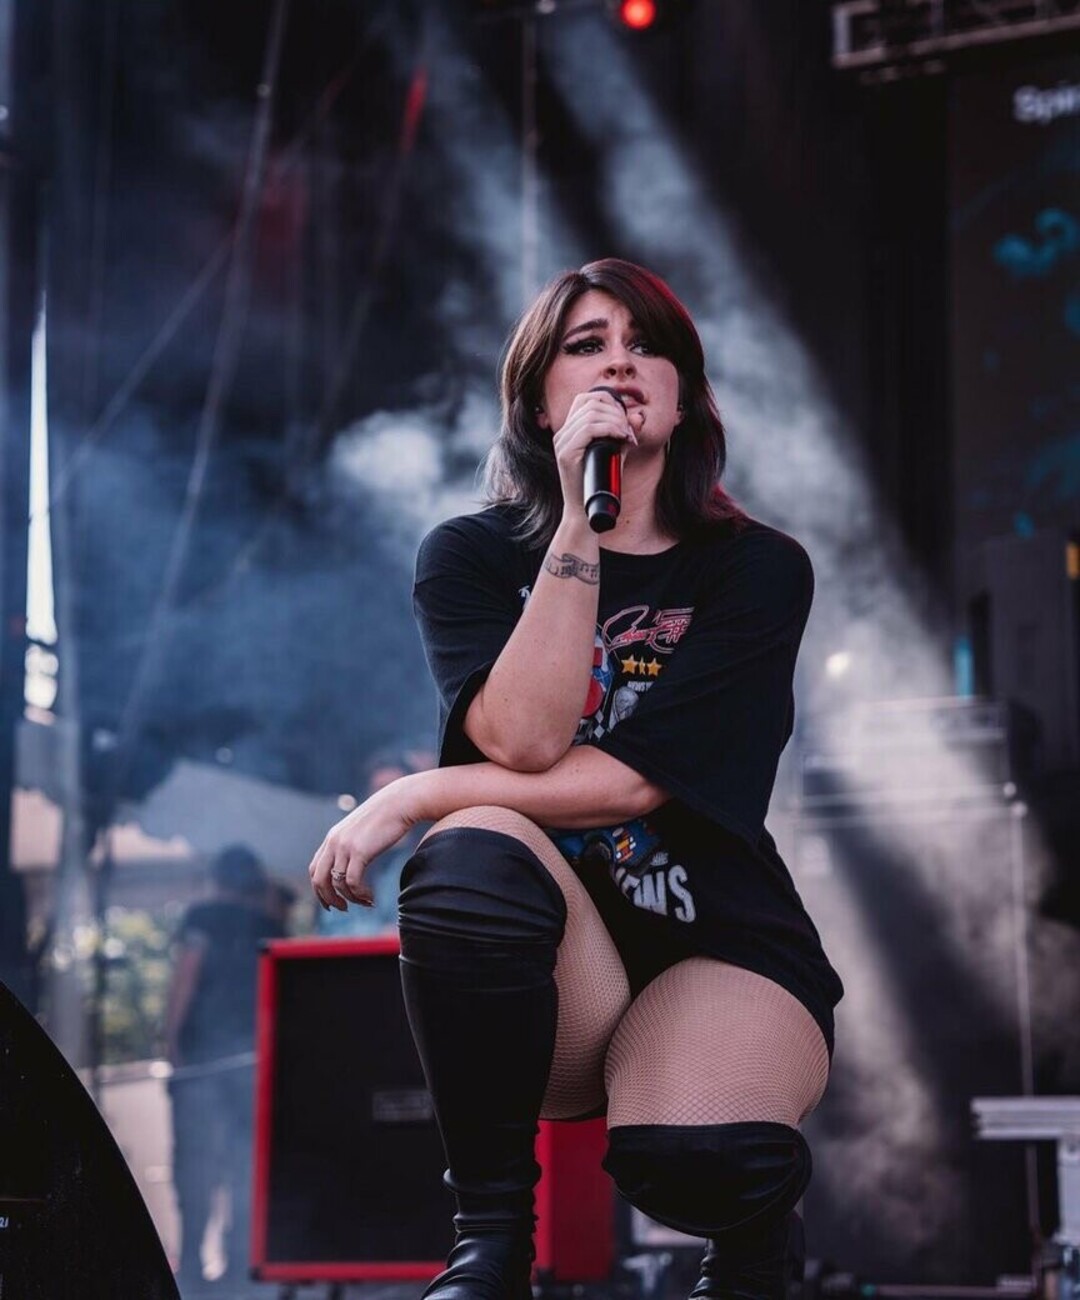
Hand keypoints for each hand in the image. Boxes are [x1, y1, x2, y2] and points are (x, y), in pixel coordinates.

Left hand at [308, 777, 419, 910]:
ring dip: (350, 899)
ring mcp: (345, 846)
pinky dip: (360, 895)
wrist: (401, 802)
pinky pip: (353, 882)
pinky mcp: (360, 851)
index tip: (331, 902)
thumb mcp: (363, 830)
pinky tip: (371, 897)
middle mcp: (334, 842)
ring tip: (365, 903)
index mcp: (333, 837)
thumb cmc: (387, 816)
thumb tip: (355, 861)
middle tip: (343, 909)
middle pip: (319, 879)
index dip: (320, 890)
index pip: (315, 869)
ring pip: (337, 883)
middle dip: (328, 899)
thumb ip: (354, 844)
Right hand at [551, 390, 638, 513]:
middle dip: (615, 411)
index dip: (609, 400)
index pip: (586, 398)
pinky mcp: (566, 454)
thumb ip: (624, 434)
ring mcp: (562, 443)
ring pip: (590, 413)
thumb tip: (638, 416)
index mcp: (569, 430)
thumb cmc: (600, 484)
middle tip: (629, 430)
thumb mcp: (615, 453)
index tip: (624, 419)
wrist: (585, 512)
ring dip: (615, 420)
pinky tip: (620, 437)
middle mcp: (562, 433)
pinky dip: (609, 429)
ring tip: (626, 435)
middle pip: (590, 402)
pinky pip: (588, 429)